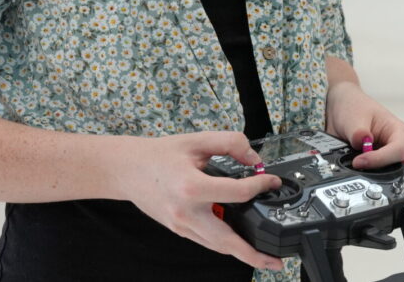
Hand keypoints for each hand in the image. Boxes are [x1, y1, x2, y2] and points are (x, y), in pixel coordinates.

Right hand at [112, 131, 286, 271]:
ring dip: (241, 254)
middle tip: (276, 262)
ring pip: (217, 246)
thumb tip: (254, 159)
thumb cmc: (160, 155)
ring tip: (264, 259)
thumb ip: (230, 143)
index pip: (237, 193)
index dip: (260, 186)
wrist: (127, 169)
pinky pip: (207, 241)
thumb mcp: (198, 140)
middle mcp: (186, 213)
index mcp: (192, 187)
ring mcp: (181, 226)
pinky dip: (225, 244)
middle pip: (226, 240)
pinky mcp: (179, 230)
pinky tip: (240, 243)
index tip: (271, 182)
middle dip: (253, 254)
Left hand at [327, 83, 403, 223]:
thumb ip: (358, 131)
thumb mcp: (355, 116)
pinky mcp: (380, 169)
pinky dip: (393, 195)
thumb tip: (363, 142)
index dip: (379, 160)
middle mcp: (399, 147)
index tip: (359, 162)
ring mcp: (391, 160)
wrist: (340, 109)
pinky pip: (389, 183)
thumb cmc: (353, 107)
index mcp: (399, 132)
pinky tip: (399, 209)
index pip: (396, 152)